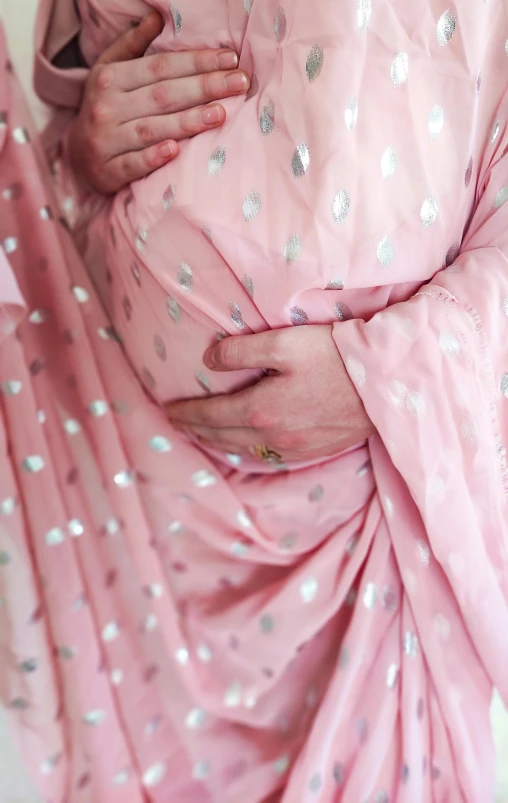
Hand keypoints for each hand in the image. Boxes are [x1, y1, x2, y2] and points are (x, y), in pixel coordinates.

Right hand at [68, 11, 248, 193]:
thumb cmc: (105, 109)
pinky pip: (134, 163)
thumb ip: (133, 46)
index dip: (196, 62)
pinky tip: (175, 150)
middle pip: (162, 95)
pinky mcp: (108, 171)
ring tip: (221, 114)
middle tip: (239, 83)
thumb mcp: (110, 72)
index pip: (161, 67)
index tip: (230, 59)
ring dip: (188, 122)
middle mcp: (107, 107)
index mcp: (111, 78)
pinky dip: (154, 157)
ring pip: (152, 128)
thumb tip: (157, 17)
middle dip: (204, 87)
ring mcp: (106, 141)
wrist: (77, 158)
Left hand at [166, 326, 374, 461]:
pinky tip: (247, 445)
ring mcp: (297, 447)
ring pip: (246, 450)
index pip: (210, 416)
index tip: (166, 411)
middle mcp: (275, 436)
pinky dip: (248, 450)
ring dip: (219, 443)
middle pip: (223, 437)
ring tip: (203, 436)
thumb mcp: (284, 342)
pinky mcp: (317, 449)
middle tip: (176, 424)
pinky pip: (271, 456)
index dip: (186, 414)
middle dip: (196, 431)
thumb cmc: (336, 355)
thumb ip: (241, 350)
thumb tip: (209, 361)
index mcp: (262, 410)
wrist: (387, 382)